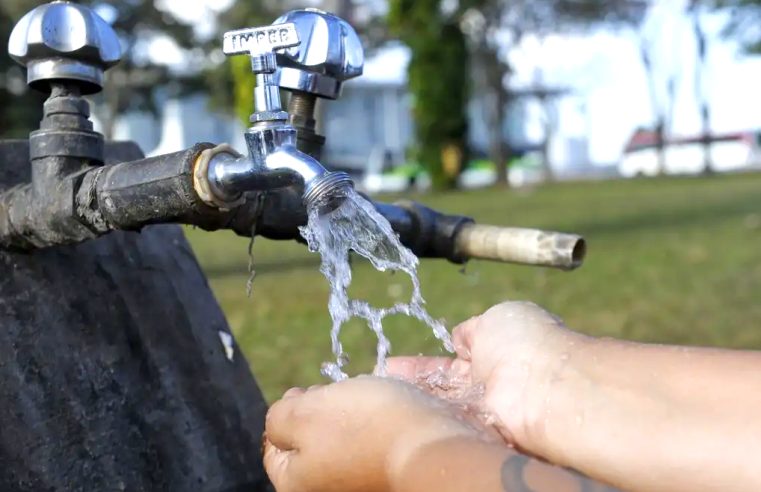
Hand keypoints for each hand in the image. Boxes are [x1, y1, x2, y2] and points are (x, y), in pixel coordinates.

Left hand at [263, 376, 488, 491]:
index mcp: (296, 484)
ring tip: (367, 400)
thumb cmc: (364, 427)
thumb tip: (282, 419)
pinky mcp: (387, 476)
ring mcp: (359, 485)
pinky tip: (388, 413)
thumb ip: (278, 417)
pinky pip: (372, 446)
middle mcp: (327, 491)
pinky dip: (376, 427)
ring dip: (350, 416)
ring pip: (343, 441)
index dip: (287, 411)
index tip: (306, 392)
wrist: (433, 447)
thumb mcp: (303, 412)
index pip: (274, 448)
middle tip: (338, 395)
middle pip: (310, 443)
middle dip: (320, 411)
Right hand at [387, 301, 586, 454]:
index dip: (422, 365)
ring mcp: (481, 412)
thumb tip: (459, 336)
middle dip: (410, 384)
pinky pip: (444, 425)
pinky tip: (393, 414)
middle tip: (378, 382)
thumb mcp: (497, 318)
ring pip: (439, 406)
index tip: (392, 365)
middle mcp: (487, 386)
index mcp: (494, 353)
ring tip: (377, 397)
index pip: (450, 361)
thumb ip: (473, 329)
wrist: (546, 387)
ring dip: (411, 400)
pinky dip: (421, 419)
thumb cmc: (527, 343)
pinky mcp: (477, 435)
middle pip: (440, 388)